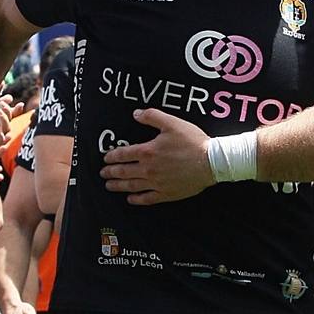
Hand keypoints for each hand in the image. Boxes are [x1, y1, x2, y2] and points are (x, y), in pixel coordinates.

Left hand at [99, 108, 214, 204]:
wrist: (211, 162)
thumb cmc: (192, 141)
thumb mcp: (172, 123)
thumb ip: (152, 116)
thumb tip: (136, 114)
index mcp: (147, 151)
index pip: (123, 154)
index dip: (112, 156)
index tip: (106, 158)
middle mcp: (148, 169)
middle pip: (123, 172)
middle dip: (110, 172)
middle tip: (103, 173)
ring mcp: (156, 184)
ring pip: (131, 186)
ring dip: (118, 186)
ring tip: (109, 186)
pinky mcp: (166, 194)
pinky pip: (146, 199)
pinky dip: (136, 199)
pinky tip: (130, 198)